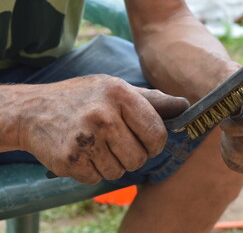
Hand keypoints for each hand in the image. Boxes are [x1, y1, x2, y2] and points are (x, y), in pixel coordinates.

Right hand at [17, 74, 188, 183]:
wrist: (33, 110)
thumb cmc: (83, 98)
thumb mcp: (116, 88)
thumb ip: (152, 100)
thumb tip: (184, 105)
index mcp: (120, 94)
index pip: (156, 133)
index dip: (155, 143)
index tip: (148, 143)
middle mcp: (103, 115)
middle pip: (140, 157)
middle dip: (133, 155)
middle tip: (116, 142)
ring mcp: (85, 139)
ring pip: (119, 171)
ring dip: (111, 163)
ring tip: (96, 144)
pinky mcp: (70, 160)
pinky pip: (97, 178)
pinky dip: (92, 170)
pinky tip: (82, 152)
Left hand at [220, 84, 242, 173]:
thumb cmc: (242, 91)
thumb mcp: (239, 86)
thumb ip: (234, 95)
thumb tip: (229, 109)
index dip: (237, 127)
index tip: (224, 123)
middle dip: (229, 137)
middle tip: (224, 127)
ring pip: (242, 158)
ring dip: (227, 147)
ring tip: (228, 135)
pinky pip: (242, 167)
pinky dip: (229, 157)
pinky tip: (232, 144)